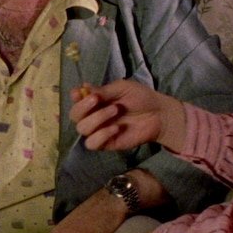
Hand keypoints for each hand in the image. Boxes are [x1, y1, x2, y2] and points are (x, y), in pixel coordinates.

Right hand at [70, 80, 186, 151]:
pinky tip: (116, 128)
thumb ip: (103, 90)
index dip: (74, 97)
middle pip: (74, 116)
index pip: (75, 100)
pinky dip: (101, 135)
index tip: (79, 92)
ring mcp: (99, 130)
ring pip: (82, 129)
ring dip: (96, 119)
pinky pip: (93, 143)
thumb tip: (83, 88)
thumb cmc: (141, 97)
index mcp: (95, 101)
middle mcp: (93, 115)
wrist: (158, 113)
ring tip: (115, 111)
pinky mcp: (107, 143)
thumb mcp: (122, 88)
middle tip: (97, 100)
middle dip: (83, 107)